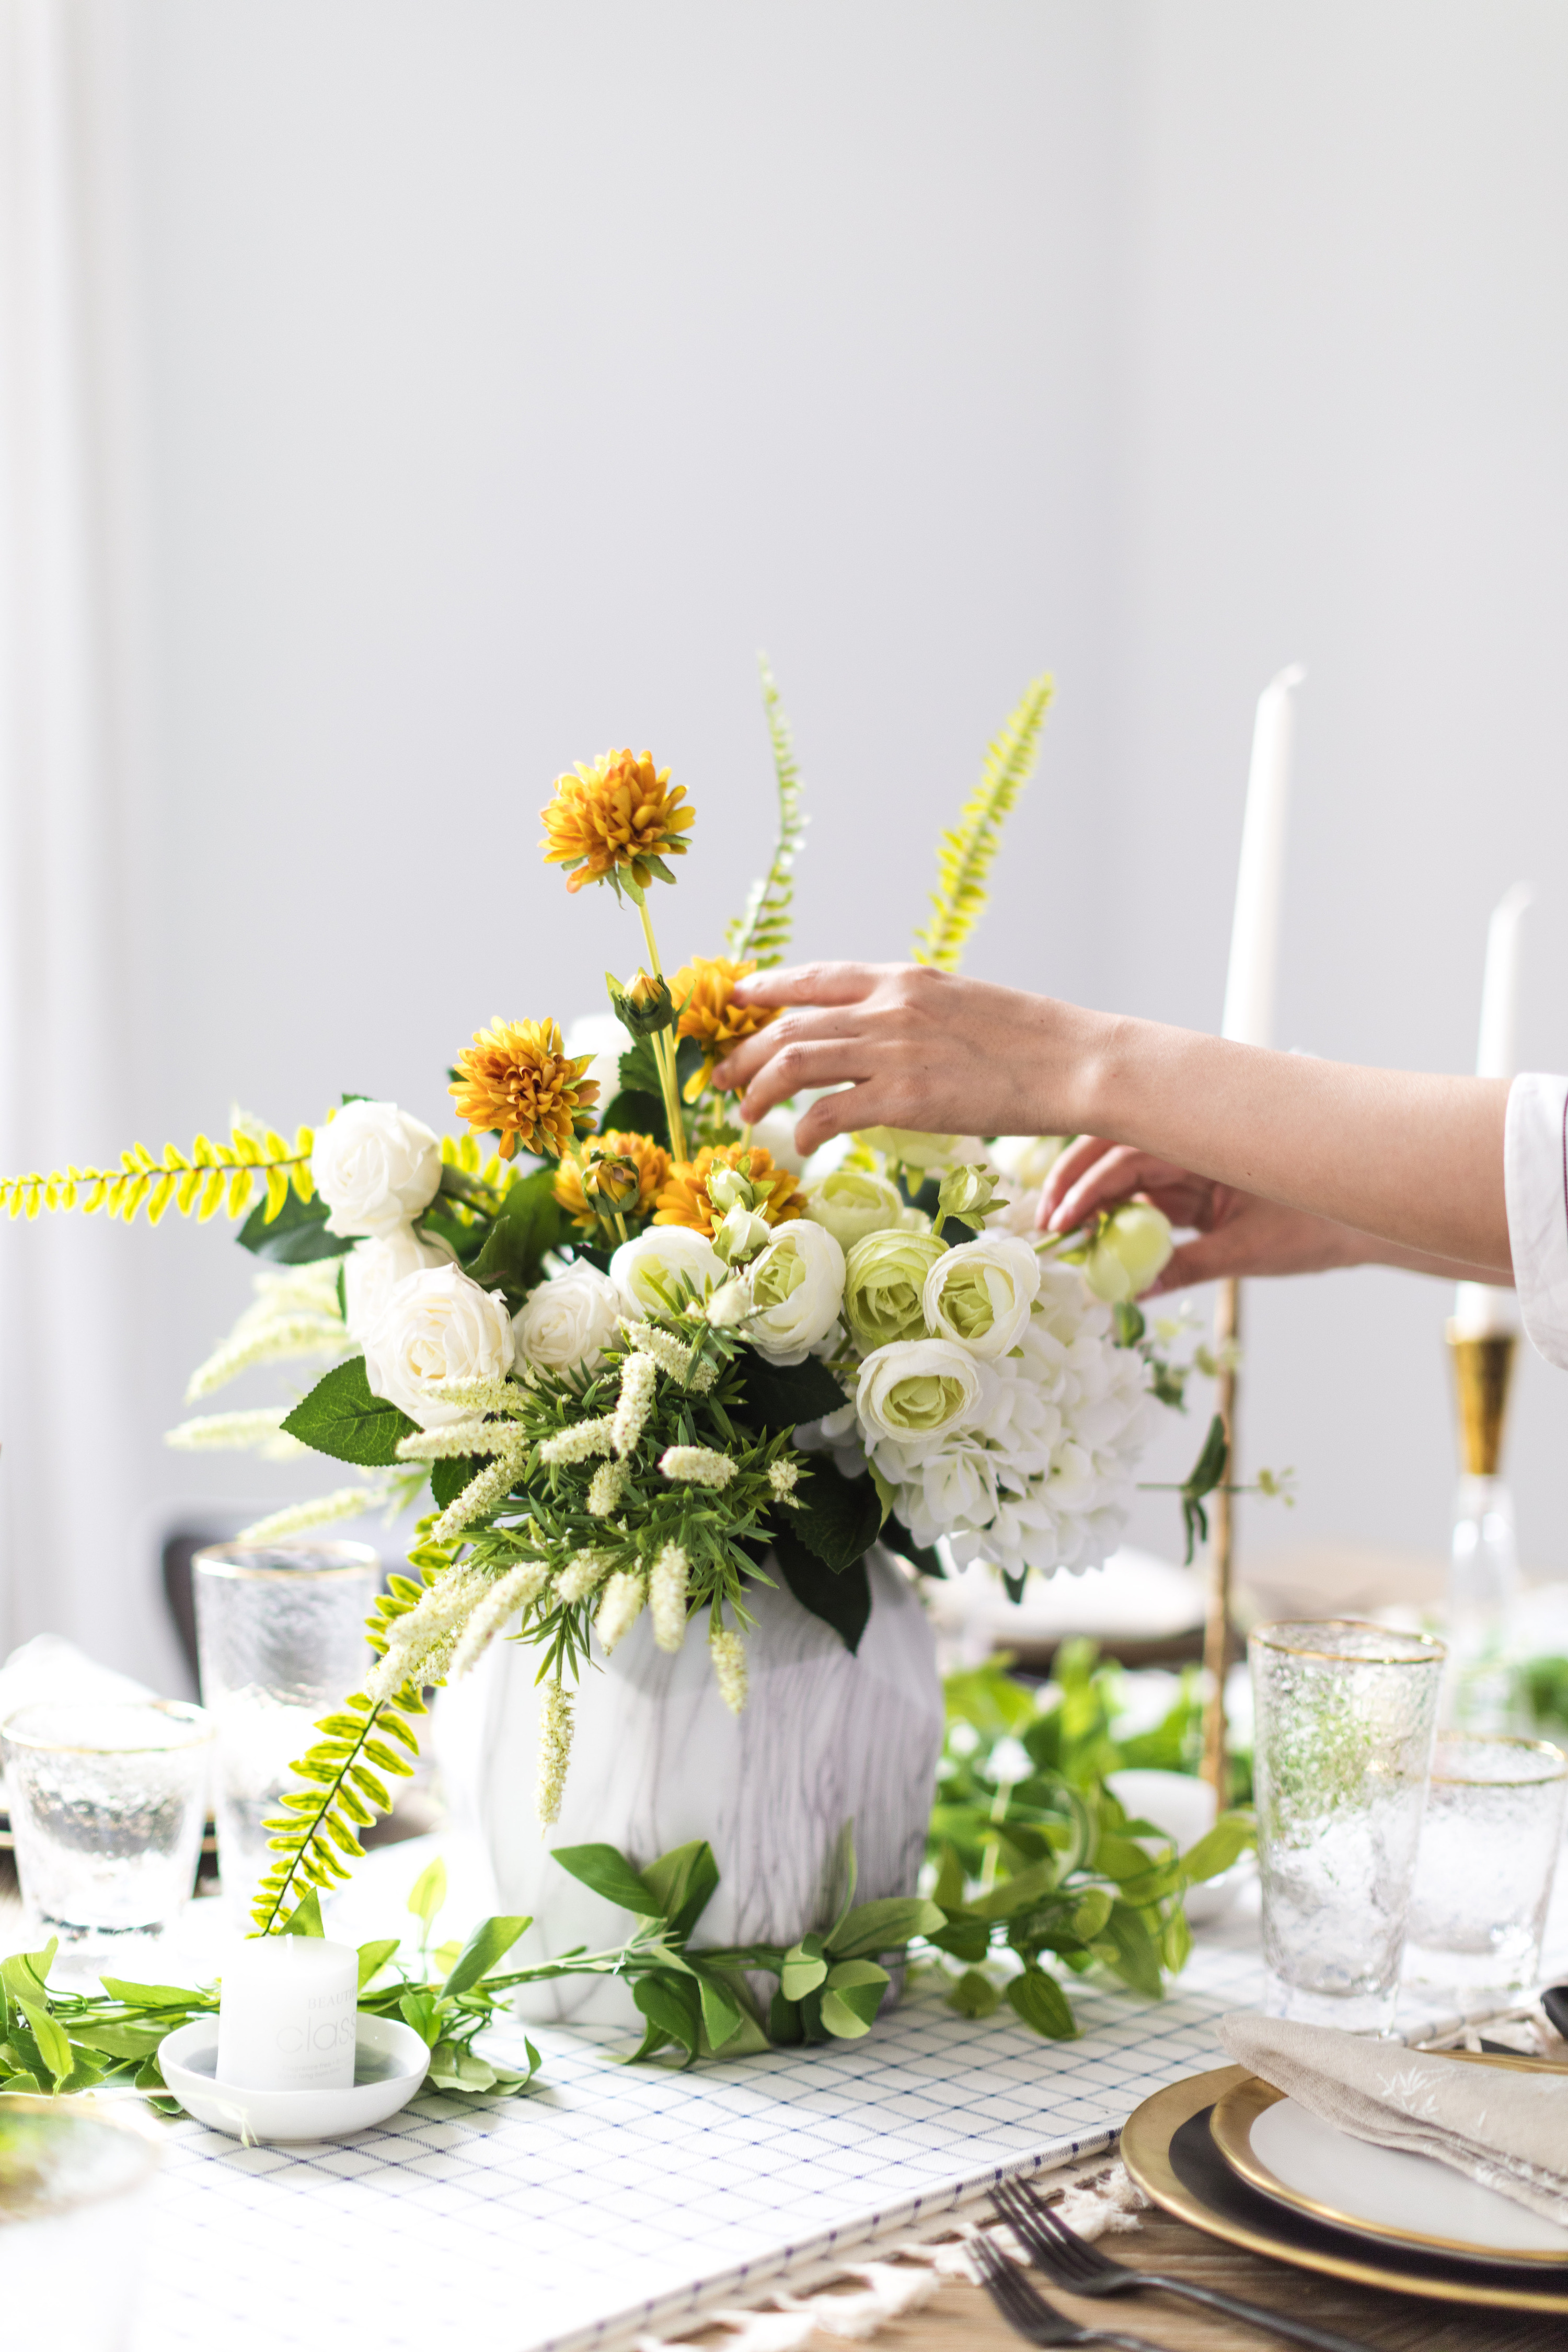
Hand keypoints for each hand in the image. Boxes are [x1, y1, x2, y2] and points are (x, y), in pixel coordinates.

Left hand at [716, 962, 1090, 1155]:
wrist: (1073, 1061)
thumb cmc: (1029, 1040)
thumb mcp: (960, 1002)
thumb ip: (911, 1011)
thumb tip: (876, 1032)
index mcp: (903, 978)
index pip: (816, 977)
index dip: (767, 988)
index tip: (738, 999)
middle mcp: (889, 1008)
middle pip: (790, 1025)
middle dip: (745, 1051)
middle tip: (722, 1075)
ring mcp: (894, 1052)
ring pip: (795, 1063)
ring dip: (758, 1089)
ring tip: (742, 1110)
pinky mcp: (905, 1099)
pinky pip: (828, 1111)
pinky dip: (803, 1127)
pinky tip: (800, 1141)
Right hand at [1040, 1138, 1369, 1293]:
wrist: (1367, 1223)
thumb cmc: (1321, 1226)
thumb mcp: (1250, 1252)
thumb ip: (1188, 1267)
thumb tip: (1134, 1292)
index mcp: (1209, 1140)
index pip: (1130, 1153)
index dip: (1088, 1186)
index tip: (1061, 1220)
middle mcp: (1195, 1144)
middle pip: (1116, 1153)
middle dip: (1076, 1185)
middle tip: (1046, 1225)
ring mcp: (1194, 1166)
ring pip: (1128, 1176)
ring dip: (1096, 1204)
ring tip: (1066, 1239)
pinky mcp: (1198, 1190)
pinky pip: (1149, 1200)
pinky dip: (1123, 1221)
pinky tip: (1100, 1246)